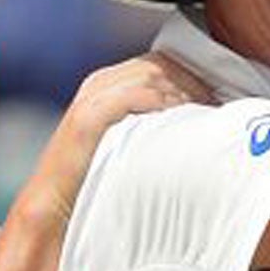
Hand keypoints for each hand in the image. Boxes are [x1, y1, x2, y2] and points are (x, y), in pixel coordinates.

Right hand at [31, 51, 215, 218]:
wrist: (54, 207)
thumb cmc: (97, 179)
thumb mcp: (129, 141)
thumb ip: (152, 122)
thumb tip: (198, 120)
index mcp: (108, 84)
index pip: (160, 63)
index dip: (192, 77)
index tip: (215, 99)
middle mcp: (99, 84)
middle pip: (159, 65)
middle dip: (193, 82)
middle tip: (215, 106)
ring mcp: (91, 98)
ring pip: (150, 76)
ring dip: (182, 92)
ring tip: (202, 113)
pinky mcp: (87, 117)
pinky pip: (131, 96)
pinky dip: (159, 102)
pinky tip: (177, 117)